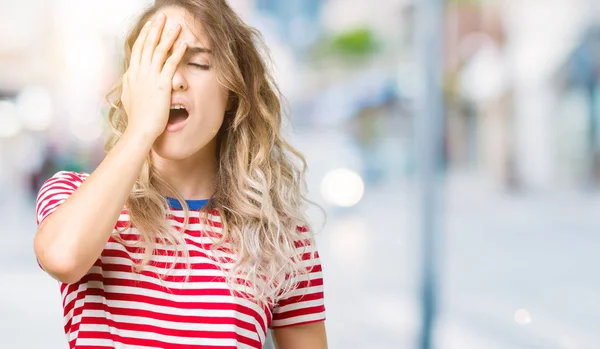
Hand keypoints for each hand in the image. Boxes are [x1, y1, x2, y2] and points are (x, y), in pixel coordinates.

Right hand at [121, 13, 186, 141]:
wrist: (140, 130)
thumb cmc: (137, 119)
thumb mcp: (129, 97)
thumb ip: (130, 85)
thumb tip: (129, 78)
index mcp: (132, 75)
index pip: (138, 49)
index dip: (145, 36)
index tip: (150, 25)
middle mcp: (139, 73)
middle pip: (148, 45)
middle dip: (156, 29)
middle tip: (163, 16)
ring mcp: (150, 78)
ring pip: (159, 51)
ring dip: (168, 36)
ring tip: (176, 25)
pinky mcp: (162, 85)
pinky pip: (171, 64)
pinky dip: (178, 52)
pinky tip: (184, 43)